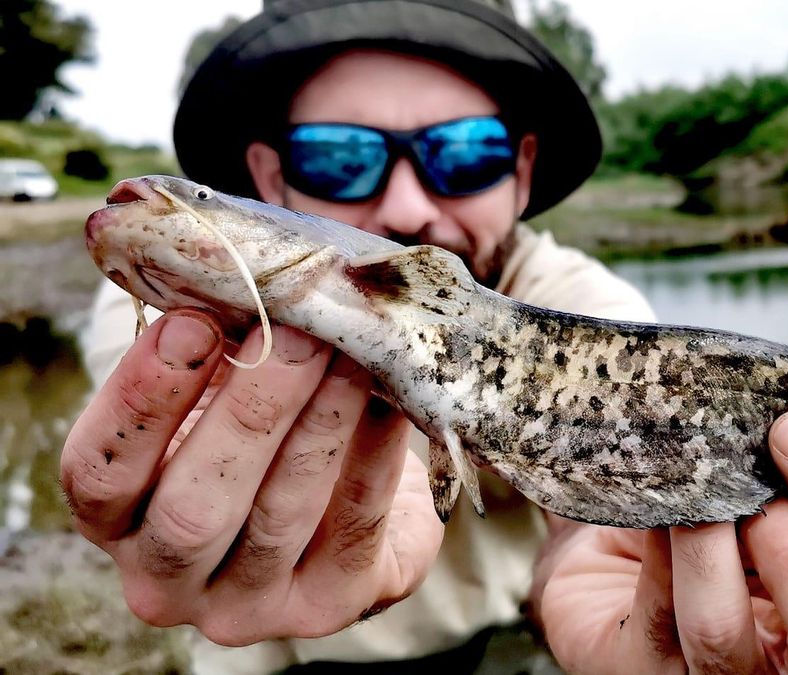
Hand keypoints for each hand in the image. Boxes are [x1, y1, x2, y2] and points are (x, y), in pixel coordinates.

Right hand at [60, 309, 443, 644]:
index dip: (142, 399)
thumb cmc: (262, 431)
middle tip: (296, 330)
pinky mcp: (329, 607)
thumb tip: (247, 280)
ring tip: (351, 353)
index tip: (191, 322)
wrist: (345, 498)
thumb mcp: (218, 396)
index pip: (100, 474)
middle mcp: (170, 581)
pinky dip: (374, 454)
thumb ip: (215, 356)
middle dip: (249, 411)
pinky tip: (390, 397)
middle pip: (193, 508)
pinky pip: (356, 525)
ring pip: (279, 518)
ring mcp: (249, 606)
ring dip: (319, 424)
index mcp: (119, 524)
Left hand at [531, 411, 787, 673]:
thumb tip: (754, 410)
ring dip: (707, 551)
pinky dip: (654, 558)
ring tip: (693, 499)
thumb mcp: (741, 482)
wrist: (599, 558)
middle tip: (761, 489)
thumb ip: (764, 463)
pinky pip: (654, 624)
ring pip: (726, 636)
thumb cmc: (691, 512)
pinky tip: (652, 513)